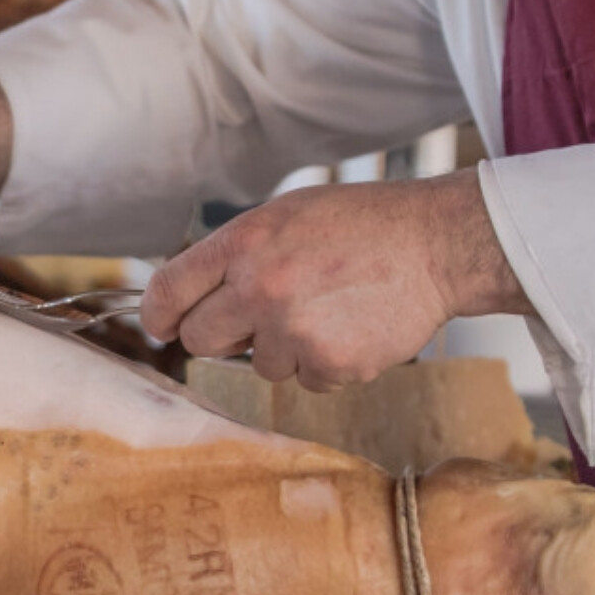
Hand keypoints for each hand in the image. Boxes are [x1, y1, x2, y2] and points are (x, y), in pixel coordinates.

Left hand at [140, 169, 530, 391]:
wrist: (435, 244)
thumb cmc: (363, 225)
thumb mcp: (288, 215)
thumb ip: (239, 253)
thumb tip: (194, 298)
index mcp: (245, 243)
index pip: (167, 290)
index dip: (159, 314)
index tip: (163, 325)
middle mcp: (261, 287)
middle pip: (200, 340)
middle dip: (223, 334)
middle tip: (261, 317)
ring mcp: (295, 330)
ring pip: (260, 364)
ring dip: (286, 347)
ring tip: (328, 309)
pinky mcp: (330, 364)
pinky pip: (307, 380)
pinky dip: (327, 362)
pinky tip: (352, 327)